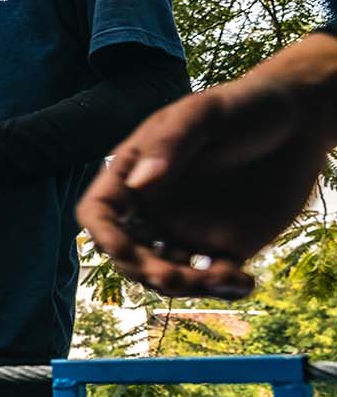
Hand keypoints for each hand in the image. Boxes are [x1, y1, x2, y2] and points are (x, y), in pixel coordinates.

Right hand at [77, 78, 325, 298]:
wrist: (297, 123)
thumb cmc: (241, 107)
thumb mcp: (203, 113)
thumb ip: (170, 143)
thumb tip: (140, 184)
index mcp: (134, 176)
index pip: (99, 212)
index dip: (103, 234)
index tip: (120, 250)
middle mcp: (151, 210)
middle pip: (128, 254)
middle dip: (145, 270)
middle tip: (174, 276)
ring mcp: (183, 232)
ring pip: (165, 275)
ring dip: (184, 287)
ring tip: (221, 278)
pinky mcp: (220, 248)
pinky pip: (210, 279)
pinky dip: (223, 289)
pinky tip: (245, 281)